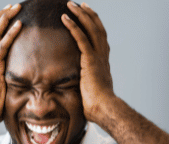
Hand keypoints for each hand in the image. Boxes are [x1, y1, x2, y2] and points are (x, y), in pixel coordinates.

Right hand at [0, 4, 22, 124]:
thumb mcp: (3, 88)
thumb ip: (9, 80)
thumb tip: (22, 81)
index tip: (8, 14)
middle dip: (2, 16)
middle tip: (13, 5)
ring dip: (6, 18)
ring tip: (16, 7)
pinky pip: (3, 46)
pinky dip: (11, 33)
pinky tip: (19, 24)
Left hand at [62, 2, 116, 121]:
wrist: (104, 109)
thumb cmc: (97, 105)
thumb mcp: (91, 90)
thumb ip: (85, 83)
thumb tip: (77, 88)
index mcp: (103, 61)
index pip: (99, 37)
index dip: (93, 24)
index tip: (86, 15)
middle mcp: (103, 55)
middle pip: (97, 28)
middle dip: (88, 14)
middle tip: (78, 4)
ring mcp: (98, 57)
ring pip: (90, 28)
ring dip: (80, 14)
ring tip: (70, 4)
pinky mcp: (90, 60)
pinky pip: (81, 38)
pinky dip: (73, 26)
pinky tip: (64, 17)